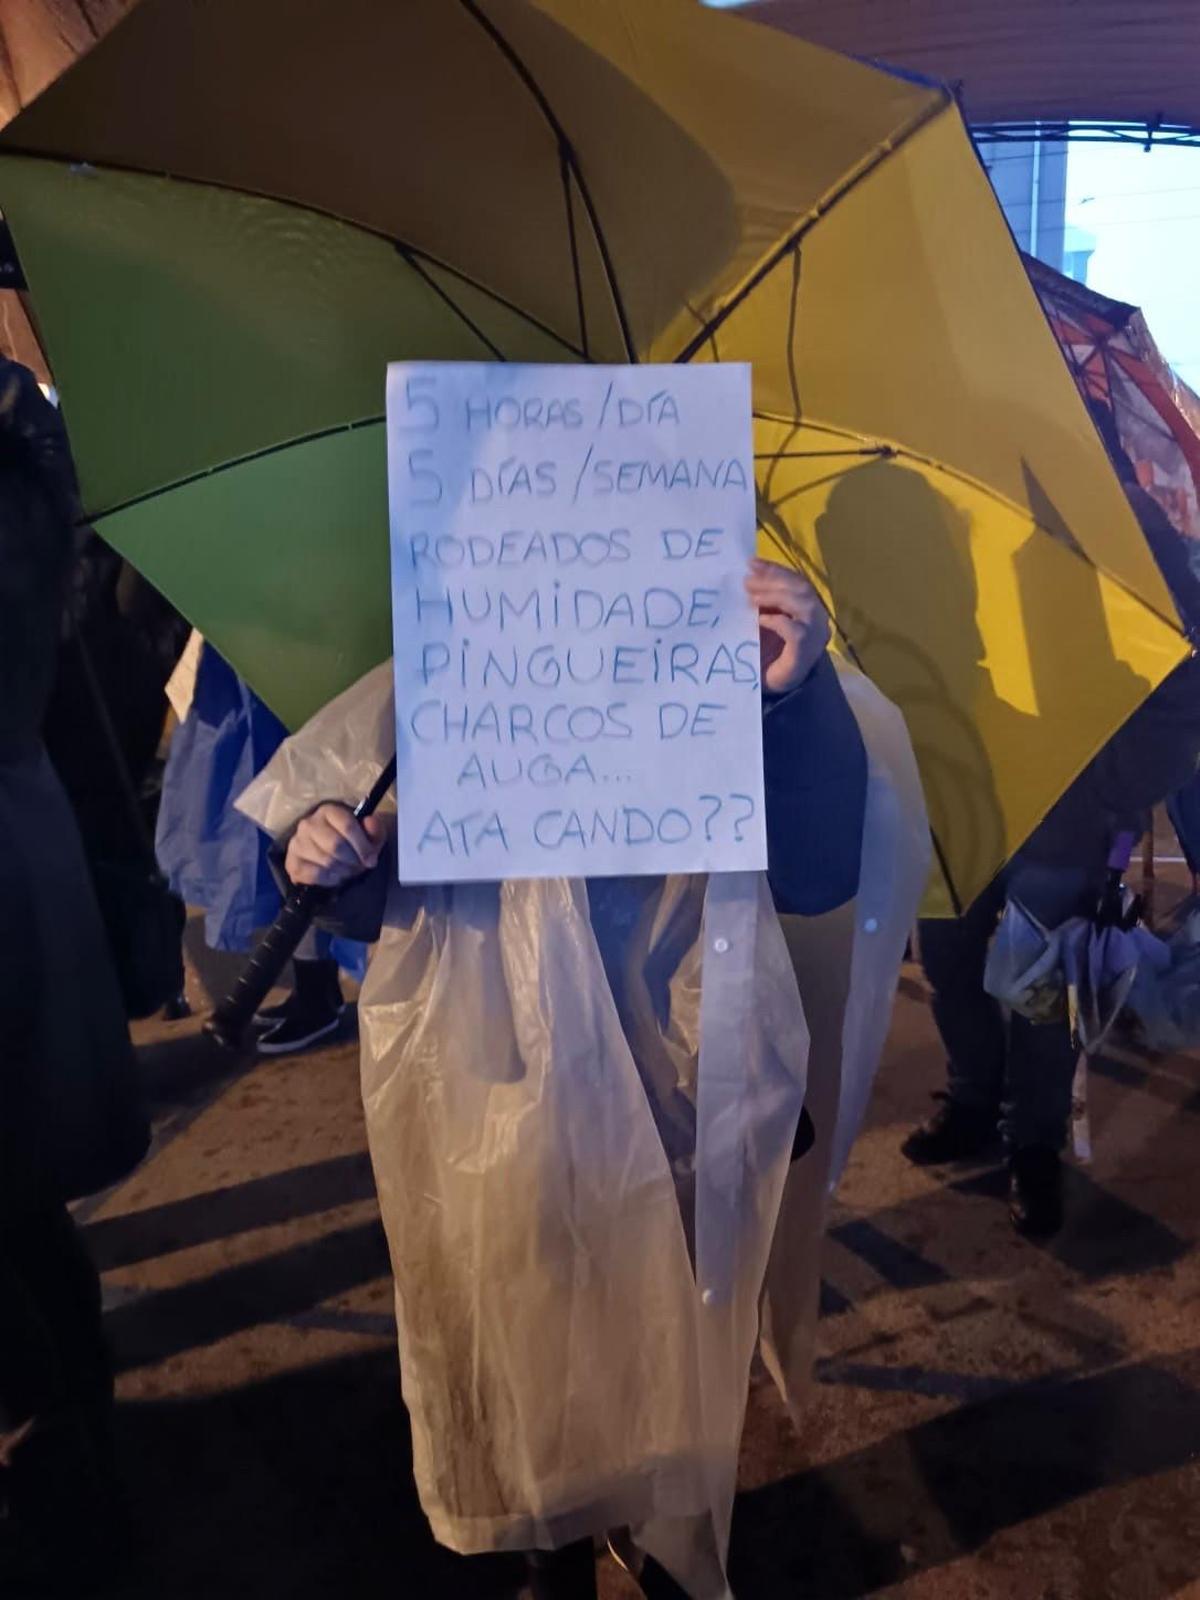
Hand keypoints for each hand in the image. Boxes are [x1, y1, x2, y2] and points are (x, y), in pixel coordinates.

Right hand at [285, 803, 388, 888]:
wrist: (326, 856)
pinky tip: (334, 876)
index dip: (363, 846)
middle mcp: (308, 823)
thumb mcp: (368, 835)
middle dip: (352, 860)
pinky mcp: (291, 862)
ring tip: (347, 871)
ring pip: (327, 861)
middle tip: (358, 866)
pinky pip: (315, 875)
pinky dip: (330, 879)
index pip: (348, 826)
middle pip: (336, 845)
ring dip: (343, 871)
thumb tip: (370, 822)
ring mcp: (297, 843)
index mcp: (328, 811)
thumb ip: (374, 829)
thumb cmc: (350, 843)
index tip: (371, 860)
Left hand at [745, 558, 830, 693]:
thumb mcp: (760, 621)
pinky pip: (795, 630)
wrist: (769, 688)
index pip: (796, 580)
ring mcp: (814, 636)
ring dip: (775, 596)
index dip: (775, 570)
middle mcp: (816, 619)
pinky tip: (760, 621)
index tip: (751, 563)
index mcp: (807, 608)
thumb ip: (760, 602)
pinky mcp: (805, 653)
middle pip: (801, 588)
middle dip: (773, 580)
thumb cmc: (765, 654)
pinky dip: (777, 621)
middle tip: (747, 581)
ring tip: (752, 598)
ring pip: (803, 604)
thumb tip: (745, 576)